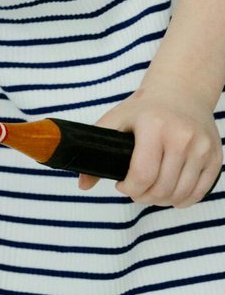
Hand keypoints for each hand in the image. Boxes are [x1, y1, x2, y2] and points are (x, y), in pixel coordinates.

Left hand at [78, 77, 220, 206]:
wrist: (181, 93)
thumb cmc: (144, 108)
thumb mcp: (116, 119)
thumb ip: (95, 149)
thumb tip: (82, 183)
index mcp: (154, 127)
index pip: (142, 174)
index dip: (129, 188)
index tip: (121, 185)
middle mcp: (182, 137)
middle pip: (162, 188)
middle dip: (143, 197)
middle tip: (135, 192)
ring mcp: (202, 148)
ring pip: (181, 194)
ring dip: (162, 201)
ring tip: (150, 193)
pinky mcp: (215, 157)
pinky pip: (200, 191)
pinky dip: (183, 200)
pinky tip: (170, 194)